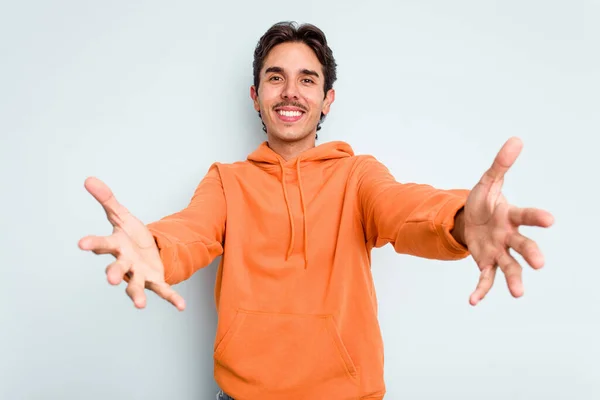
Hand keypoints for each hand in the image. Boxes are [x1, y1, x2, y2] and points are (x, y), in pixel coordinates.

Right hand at [78, 177, 185, 310]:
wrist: (147, 250)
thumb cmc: (130, 235)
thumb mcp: (122, 215)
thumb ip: (107, 199)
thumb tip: (89, 179)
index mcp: (116, 246)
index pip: (102, 244)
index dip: (92, 243)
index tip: (82, 243)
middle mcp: (125, 263)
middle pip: (117, 268)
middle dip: (113, 273)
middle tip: (110, 279)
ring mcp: (139, 274)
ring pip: (135, 285)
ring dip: (136, 294)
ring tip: (139, 304)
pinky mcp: (155, 281)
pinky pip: (164, 291)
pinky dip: (172, 298)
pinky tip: (181, 306)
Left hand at [463, 137, 553, 305]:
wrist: (469, 220)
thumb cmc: (483, 202)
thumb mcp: (488, 182)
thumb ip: (500, 165)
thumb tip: (515, 140)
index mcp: (511, 215)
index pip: (527, 215)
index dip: (537, 218)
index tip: (551, 220)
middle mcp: (509, 236)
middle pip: (523, 246)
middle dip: (531, 253)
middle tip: (540, 264)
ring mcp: (498, 251)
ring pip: (510, 266)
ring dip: (514, 280)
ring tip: (518, 294)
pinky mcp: (485, 262)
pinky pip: (485, 279)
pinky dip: (481, 291)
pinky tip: (473, 301)